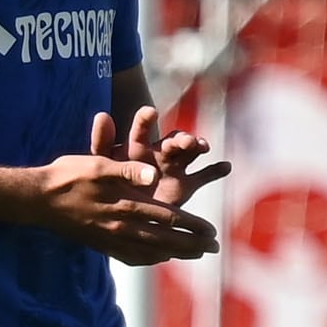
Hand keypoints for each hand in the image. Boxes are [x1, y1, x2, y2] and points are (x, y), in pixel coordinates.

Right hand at [30, 116, 219, 265]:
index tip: (212, 231)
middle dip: (191, 245)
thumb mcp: (98, 164)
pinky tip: (157, 258)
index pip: (168, 219)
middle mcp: (120, 227)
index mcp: (125, 205)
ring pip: (149, 251)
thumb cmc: (67, 176)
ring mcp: (109, 239)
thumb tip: (153, 174)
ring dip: (175, 253)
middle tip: (214, 248)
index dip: (192, 226)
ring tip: (194, 255)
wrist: (35, 199)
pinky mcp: (99, 243)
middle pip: (164, 240)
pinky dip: (148, 259)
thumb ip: (128, 170)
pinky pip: (128, 256)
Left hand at [107, 101, 232, 210]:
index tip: (149, 112)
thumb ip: (101, 143)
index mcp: (136, 148)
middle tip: (185, 141)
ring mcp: (174, 168)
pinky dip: (216, 170)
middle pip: (173, 141)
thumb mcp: (102, 166)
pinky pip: (204, 175)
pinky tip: (225, 166)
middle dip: (180, 138)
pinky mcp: (186, 185)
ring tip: (202, 147)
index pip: (141, 130)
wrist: (124, 215)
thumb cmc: (109, 186)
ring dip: (197, 146)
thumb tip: (102, 114)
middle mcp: (158, 153)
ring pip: (190, 153)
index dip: (145, 120)